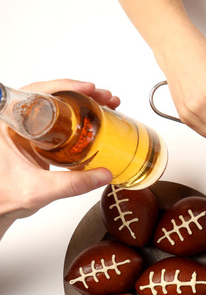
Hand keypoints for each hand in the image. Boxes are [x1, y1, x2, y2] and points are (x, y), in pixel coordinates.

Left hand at [0, 79, 113, 236]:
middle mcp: (15, 122)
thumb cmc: (4, 196)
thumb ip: (72, 184)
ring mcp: (28, 130)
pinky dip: (80, 116)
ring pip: (57, 105)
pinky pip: (60, 120)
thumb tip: (103, 174)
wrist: (0, 208)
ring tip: (107, 105)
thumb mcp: (39, 189)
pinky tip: (96, 119)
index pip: (35, 93)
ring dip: (84, 103)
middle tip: (104, 97)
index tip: (87, 89)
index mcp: (6, 125)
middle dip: (82, 93)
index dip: (64, 86)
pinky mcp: (38, 138)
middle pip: (51, 95)